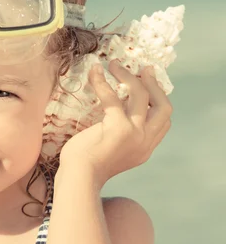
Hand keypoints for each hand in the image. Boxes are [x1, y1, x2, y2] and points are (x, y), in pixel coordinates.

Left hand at [59, 60, 172, 186]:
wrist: (78, 179)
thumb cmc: (86, 166)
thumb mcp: (112, 149)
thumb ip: (121, 132)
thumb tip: (119, 106)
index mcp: (145, 148)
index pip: (164, 121)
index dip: (159, 100)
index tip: (148, 85)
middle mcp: (145, 142)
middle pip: (163, 107)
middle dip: (155, 85)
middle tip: (143, 70)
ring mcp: (134, 135)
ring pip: (141, 95)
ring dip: (129, 76)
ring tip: (114, 64)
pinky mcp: (118, 128)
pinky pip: (113, 97)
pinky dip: (103, 81)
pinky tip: (95, 71)